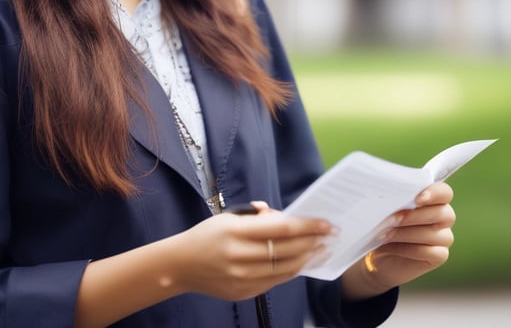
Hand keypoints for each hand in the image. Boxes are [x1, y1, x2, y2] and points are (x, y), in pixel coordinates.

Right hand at [169, 205, 330, 301]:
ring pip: (284, 269)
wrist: (181, 265)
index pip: (281, 228)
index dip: (307, 226)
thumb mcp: (229, 218)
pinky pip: (274, 282)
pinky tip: (300, 263)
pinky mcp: (243, 293)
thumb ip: (258, 218)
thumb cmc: (207, 235)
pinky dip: (290, 272)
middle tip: (330, 236)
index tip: (325, 223)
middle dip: (313, 242)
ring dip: (307, 259)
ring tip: (321, 250)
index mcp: (235, 231)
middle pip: (287, 250)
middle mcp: (239, 256)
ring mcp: (241, 277)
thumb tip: (284, 218)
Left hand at [342, 182, 455, 298]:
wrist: (378, 250)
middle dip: (416, 216)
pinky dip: (409, 250)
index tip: (416, 198)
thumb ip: (393, 197)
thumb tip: (385, 190)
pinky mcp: (439, 255)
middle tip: (394, 218)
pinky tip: (392, 247)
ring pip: (436, 234)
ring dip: (408, 233)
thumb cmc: (384, 221)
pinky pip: (431, 252)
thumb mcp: (386, 206)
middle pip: (444, 214)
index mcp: (434, 198)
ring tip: (386, 233)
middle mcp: (443, 217)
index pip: (444, 192)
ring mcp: (444, 237)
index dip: (434, 193)